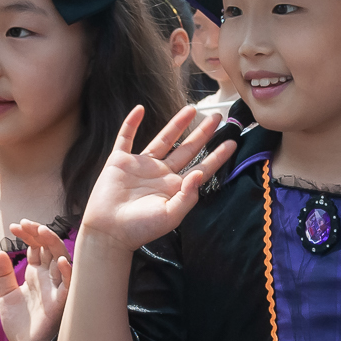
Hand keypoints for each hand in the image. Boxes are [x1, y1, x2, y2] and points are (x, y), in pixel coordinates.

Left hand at [0, 223, 71, 340]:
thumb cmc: (23, 326)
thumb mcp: (6, 297)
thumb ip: (3, 275)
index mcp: (37, 275)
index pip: (36, 247)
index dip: (28, 234)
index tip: (14, 227)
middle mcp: (49, 278)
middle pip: (50, 248)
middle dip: (39, 233)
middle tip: (25, 224)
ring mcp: (56, 289)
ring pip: (62, 260)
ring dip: (54, 245)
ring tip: (42, 232)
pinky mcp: (62, 304)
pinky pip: (69, 286)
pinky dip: (68, 273)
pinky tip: (61, 262)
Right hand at [77, 105, 235, 250]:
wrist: (108, 231)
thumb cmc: (140, 228)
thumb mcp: (171, 216)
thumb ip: (188, 196)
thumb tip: (200, 174)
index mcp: (175, 187)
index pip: (201, 167)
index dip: (217, 156)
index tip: (232, 142)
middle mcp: (161, 173)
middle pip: (187, 148)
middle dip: (202, 133)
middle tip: (217, 117)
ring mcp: (141, 165)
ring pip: (163, 139)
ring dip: (177, 123)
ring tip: (191, 108)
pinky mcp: (120, 161)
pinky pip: (126, 137)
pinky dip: (131, 123)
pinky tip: (139, 109)